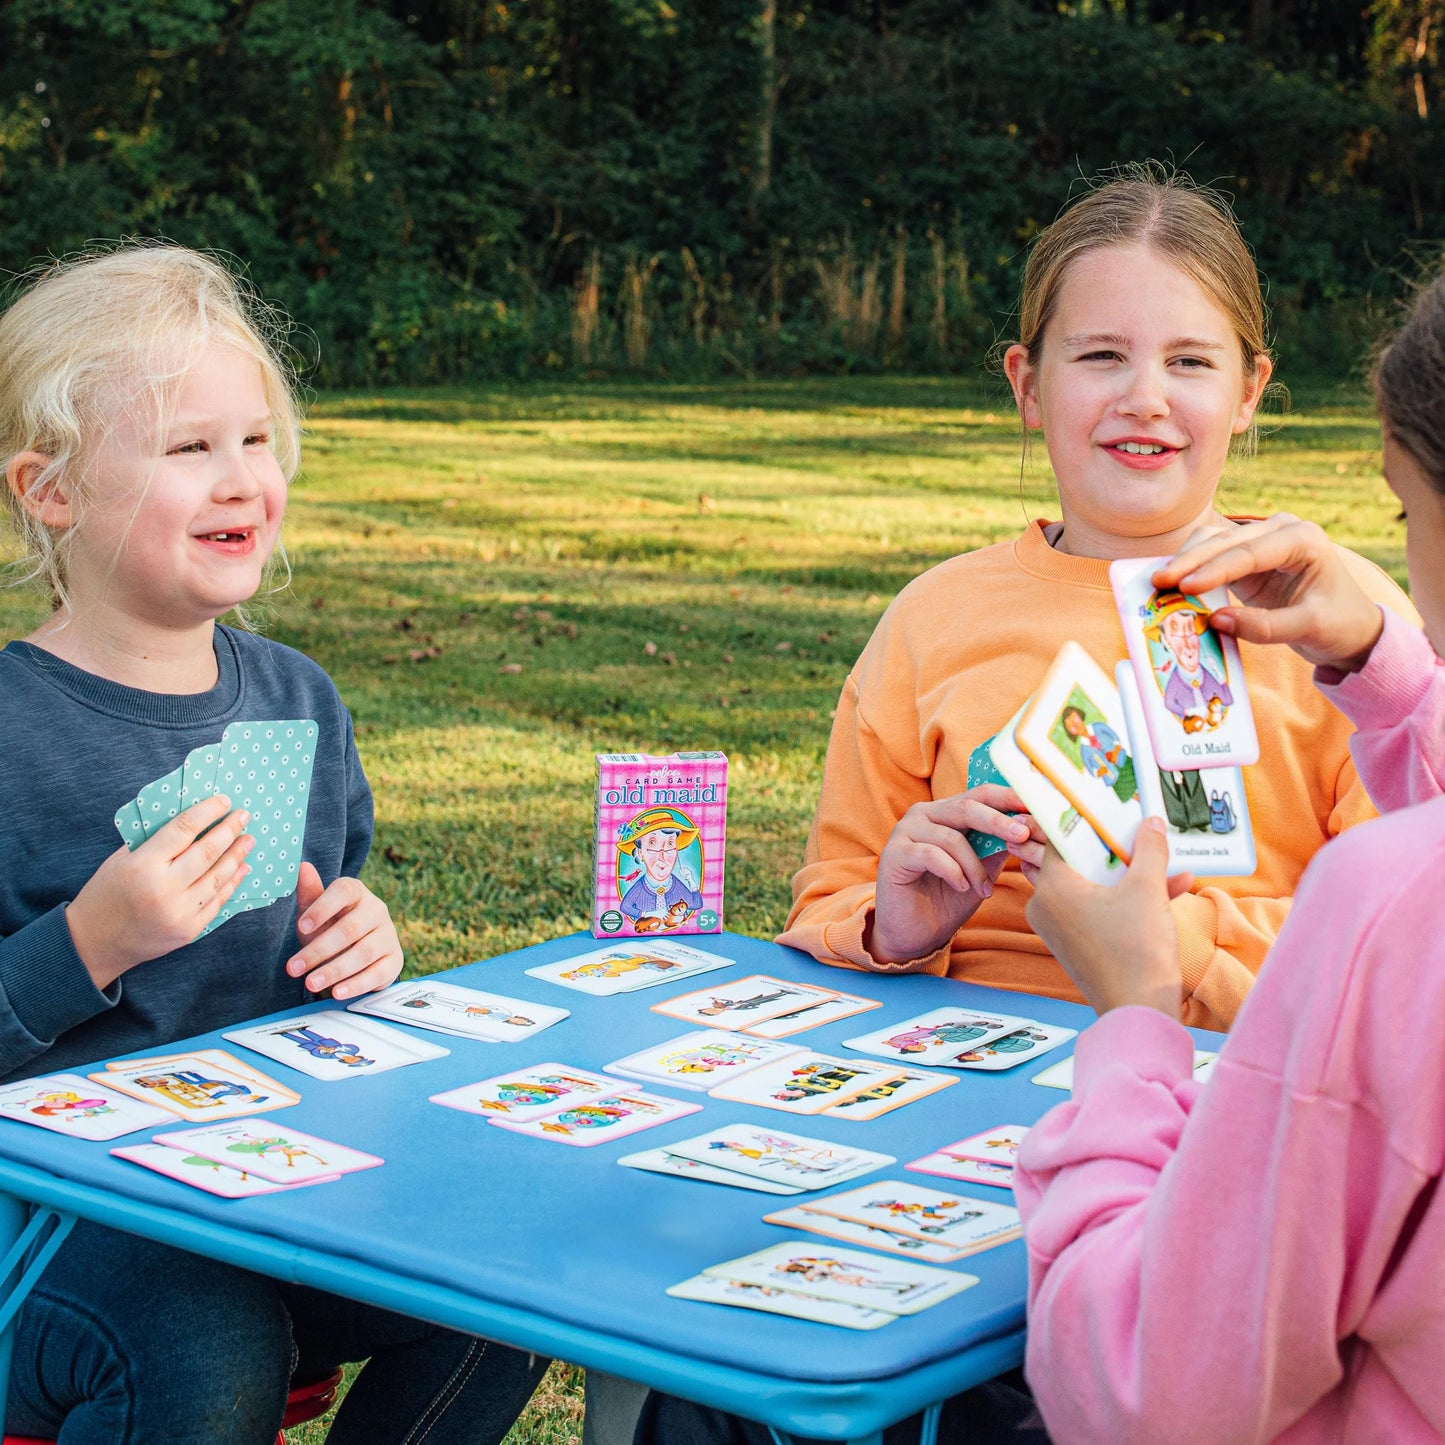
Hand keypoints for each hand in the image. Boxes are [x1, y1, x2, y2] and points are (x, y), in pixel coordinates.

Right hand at [65, 795, 253, 988]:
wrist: (94, 942)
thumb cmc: (106, 893)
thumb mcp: (121, 860)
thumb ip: (154, 842)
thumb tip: (193, 820)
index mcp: (143, 865)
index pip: (184, 829)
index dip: (207, 812)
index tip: (223, 801)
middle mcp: (164, 888)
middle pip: (207, 852)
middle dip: (229, 830)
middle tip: (243, 816)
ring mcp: (179, 912)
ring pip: (218, 877)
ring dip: (237, 855)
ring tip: (247, 840)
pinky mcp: (188, 930)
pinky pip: (217, 901)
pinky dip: (232, 882)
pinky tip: (241, 868)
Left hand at [286, 863, 403, 998]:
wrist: (356, 953)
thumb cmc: (330, 928)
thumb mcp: (315, 913)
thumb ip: (310, 893)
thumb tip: (302, 866)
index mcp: (356, 892)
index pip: (344, 891)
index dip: (322, 907)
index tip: (300, 926)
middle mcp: (377, 910)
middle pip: (350, 928)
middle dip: (318, 950)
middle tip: (293, 968)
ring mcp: (388, 935)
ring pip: (363, 952)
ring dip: (334, 970)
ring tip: (310, 983)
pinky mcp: (394, 960)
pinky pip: (377, 973)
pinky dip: (356, 984)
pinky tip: (337, 992)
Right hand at [867, 786, 1044, 963]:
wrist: (914, 933)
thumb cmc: (948, 899)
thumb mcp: (981, 871)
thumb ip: (996, 847)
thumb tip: (1027, 829)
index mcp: (946, 812)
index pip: (980, 794)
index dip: (1008, 798)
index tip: (1034, 810)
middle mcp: (924, 814)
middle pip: (967, 807)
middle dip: (998, 821)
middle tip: (1022, 836)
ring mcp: (905, 831)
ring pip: (951, 837)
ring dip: (974, 867)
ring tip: (983, 889)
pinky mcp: (894, 853)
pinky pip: (931, 855)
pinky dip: (952, 872)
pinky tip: (960, 887)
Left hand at [1022, 819, 1189, 1016]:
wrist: (1138, 1012)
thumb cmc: (1136, 951)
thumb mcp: (1148, 890)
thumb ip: (1149, 850)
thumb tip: (1151, 822)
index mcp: (1052, 886)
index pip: (1056, 839)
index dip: (1082, 823)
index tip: (1103, 811)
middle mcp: (1044, 905)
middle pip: (1074, 862)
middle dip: (1109, 850)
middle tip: (1135, 835)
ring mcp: (1056, 928)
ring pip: (1090, 887)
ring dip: (1126, 876)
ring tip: (1164, 865)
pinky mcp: (1072, 945)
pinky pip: (1095, 910)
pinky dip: (1123, 901)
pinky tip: (1170, 891)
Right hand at [1155, 514, 1382, 671]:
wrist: (1350, 627)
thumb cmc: (1339, 624)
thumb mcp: (1310, 628)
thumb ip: (1264, 626)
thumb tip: (1215, 621)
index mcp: (1302, 539)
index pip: (1249, 552)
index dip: (1214, 569)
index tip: (1184, 587)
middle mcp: (1279, 532)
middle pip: (1224, 540)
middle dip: (1189, 561)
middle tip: (1158, 582)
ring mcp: (1260, 542)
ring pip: (1212, 542)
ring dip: (1185, 561)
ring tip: (1159, 583)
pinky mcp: (1245, 560)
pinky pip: (1210, 557)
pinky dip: (1190, 569)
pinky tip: (1170, 583)